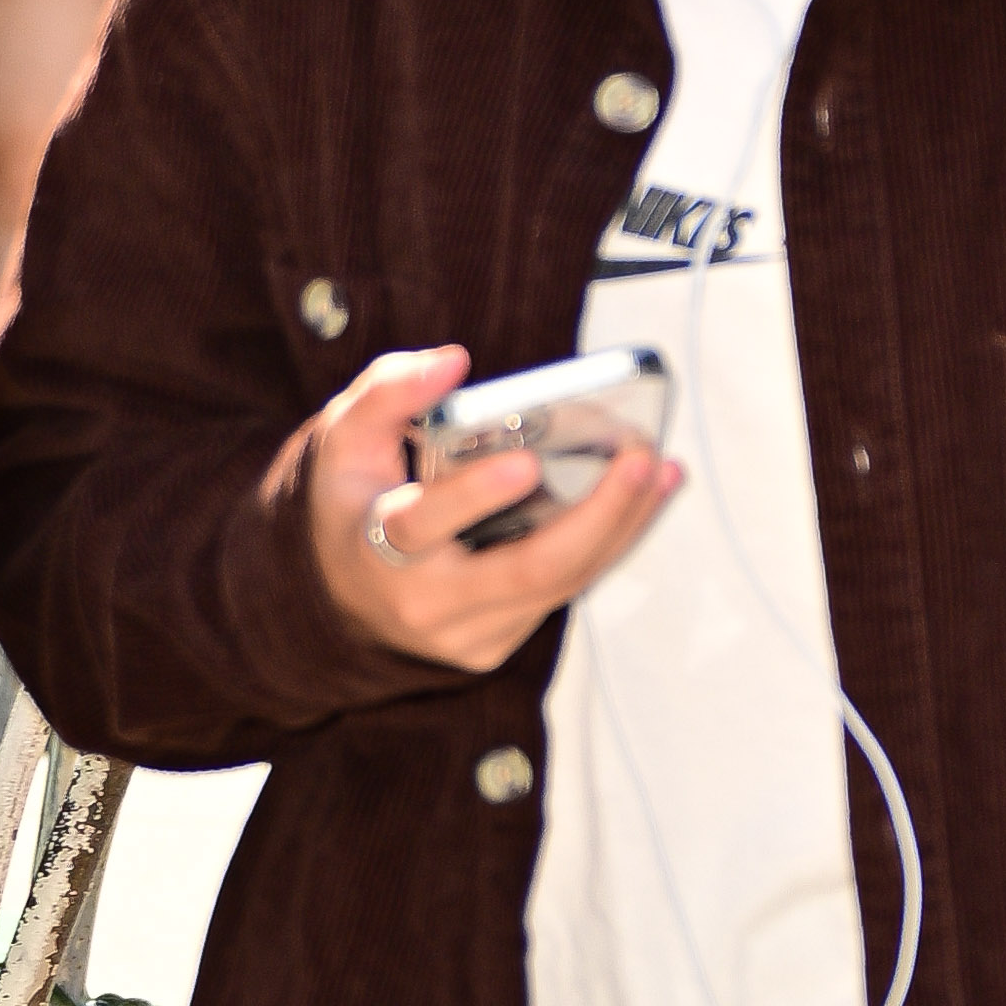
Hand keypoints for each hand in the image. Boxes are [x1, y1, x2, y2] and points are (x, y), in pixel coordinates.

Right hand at [307, 345, 679, 676]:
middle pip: (527, 570)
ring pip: (562, 583)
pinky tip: (645, 498)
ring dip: (622, 524)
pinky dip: (610, 541)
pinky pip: (566, 589)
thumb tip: (453, 363)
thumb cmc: (355, 501)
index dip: (473, 496)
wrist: (343, 593)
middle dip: (596, 515)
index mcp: (376, 550)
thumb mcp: (346, 439)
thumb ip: (388, 392)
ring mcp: (467, 633)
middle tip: (640, 457)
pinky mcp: (499, 642)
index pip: (422, 527)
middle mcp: (425, 603)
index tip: (525, 462)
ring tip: (663, 470)